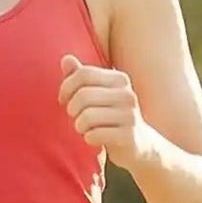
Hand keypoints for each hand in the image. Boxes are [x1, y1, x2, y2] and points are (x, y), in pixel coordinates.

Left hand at [59, 53, 147, 168]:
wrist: (137, 143)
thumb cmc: (110, 115)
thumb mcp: (97, 93)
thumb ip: (80, 76)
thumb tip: (65, 58)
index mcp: (119, 79)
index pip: (84, 74)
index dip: (66, 87)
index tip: (63, 99)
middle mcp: (127, 95)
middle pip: (83, 95)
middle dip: (71, 109)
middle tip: (75, 117)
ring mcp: (130, 116)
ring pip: (87, 117)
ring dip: (79, 125)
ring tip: (85, 128)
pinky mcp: (128, 136)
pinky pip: (94, 135)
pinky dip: (88, 138)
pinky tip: (94, 138)